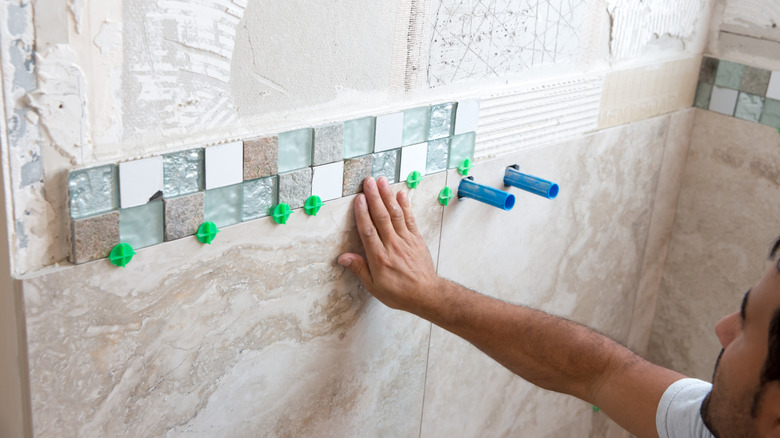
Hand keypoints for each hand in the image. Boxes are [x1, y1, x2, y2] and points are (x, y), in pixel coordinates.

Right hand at [338, 176, 440, 311]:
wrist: (426, 294)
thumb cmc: (399, 293)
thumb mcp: (374, 286)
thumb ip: (359, 269)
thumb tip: (343, 257)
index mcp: (379, 257)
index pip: (368, 231)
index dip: (363, 213)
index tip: (359, 198)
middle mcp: (393, 245)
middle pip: (381, 217)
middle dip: (374, 197)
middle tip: (369, 181)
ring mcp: (406, 240)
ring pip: (395, 214)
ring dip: (388, 196)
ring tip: (382, 181)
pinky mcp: (417, 239)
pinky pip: (410, 219)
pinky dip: (405, 205)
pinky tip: (400, 194)